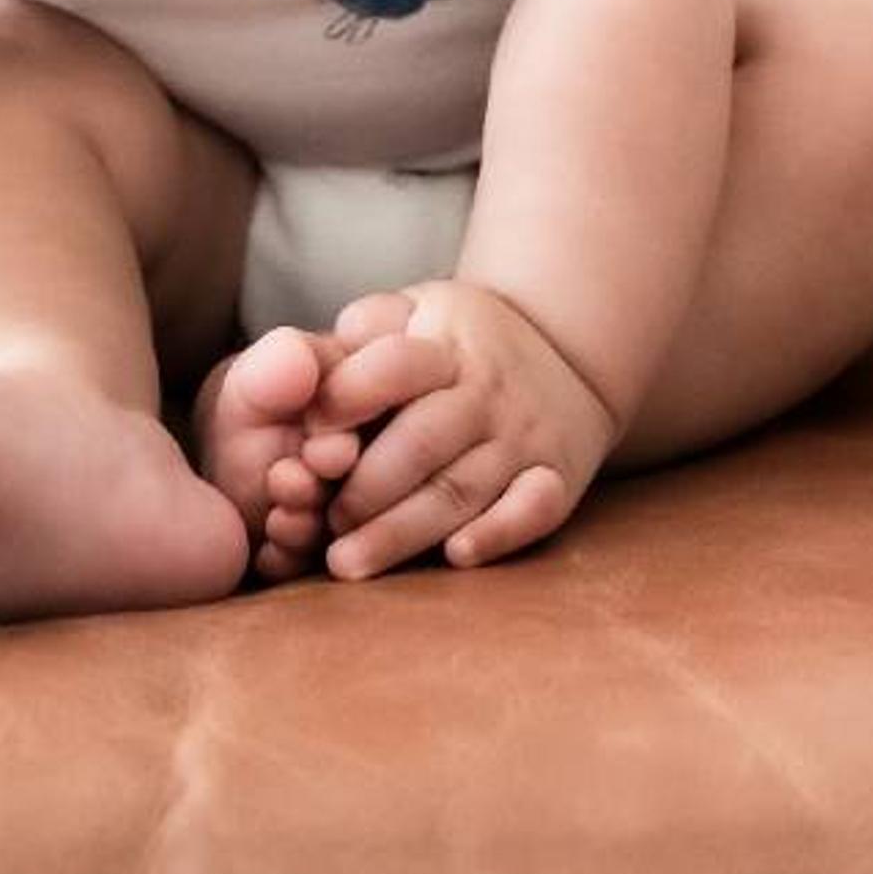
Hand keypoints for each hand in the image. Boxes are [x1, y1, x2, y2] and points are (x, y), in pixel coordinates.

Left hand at [314, 278, 622, 579]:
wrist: (567, 352)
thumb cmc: (460, 341)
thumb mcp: (413, 310)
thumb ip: (359, 331)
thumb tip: (312, 361)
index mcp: (445, 346)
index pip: (393, 367)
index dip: (345, 401)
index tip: (305, 441)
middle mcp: (487, 392)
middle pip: (421, 443)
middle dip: (365, 489)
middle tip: (324, 524)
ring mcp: (524, 438)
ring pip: (462, 489)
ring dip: (402, 532)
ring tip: (347, 563)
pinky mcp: (557, 478)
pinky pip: (535, 510)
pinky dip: (499, 534)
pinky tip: (455, 557)